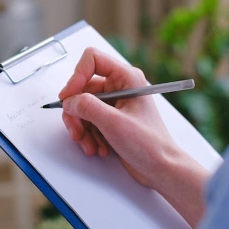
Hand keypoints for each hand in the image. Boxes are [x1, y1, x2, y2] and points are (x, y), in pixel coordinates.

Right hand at [59, 47, 181, 189]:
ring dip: (82, 128)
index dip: (76, 76)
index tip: (68, 97)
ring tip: (91, 145)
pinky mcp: (110, 118)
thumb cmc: (149, 144)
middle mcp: (119, 87)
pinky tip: (97, 147)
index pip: (92, 60)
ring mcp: (114, 103)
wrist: (160, 168)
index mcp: (126, 78)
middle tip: (77, 131)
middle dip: (76, 113)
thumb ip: (88, 107)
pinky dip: (87, 135)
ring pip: (81, 107)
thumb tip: (69, 101)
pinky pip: (87, 120)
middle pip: (82, 88)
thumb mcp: (114, 123)